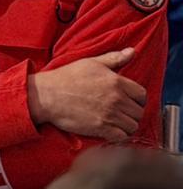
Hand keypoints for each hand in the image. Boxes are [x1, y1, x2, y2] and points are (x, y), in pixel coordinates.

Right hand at [26, 48, 146, 141]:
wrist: (46, 95)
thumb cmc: (66, 78)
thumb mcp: (91, 63)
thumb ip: (114, 58)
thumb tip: (132, 51)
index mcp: (116, 82)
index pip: (142, 95)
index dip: (137, 99)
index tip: (129, 101)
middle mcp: (116, 99)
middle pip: (139, 112)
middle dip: (132, 113)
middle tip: (122, 113)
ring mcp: (109, 114)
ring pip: (133, 125)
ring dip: (126, 125)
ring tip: (117, 122)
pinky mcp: (101, 128)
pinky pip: (122, 136)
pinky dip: (119, 136)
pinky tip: (111, 131)